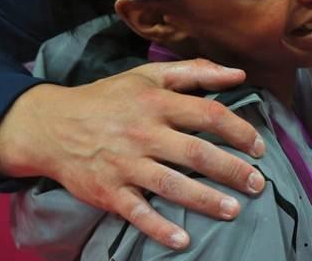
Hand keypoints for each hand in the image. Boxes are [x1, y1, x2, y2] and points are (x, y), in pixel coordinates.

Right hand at [0, 59, 265, 250]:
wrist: (52, 125)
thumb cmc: (109, 98)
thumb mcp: (149, 75)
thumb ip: (196, 71)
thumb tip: (238, 73)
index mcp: (157, 103)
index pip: (208, 115)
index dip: (239, 130)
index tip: (259, 146)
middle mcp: (144, 133)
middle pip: (197, 153)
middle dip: (232, 170)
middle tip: (257, 184)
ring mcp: (126, 165)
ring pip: (172, 185)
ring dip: (206, 200)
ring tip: (234, 210)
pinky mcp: (108, 192)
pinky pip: (137, 213)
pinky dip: (159, 228)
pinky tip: (183, 240)